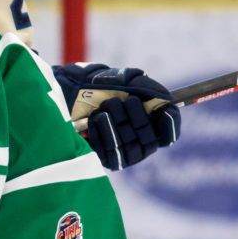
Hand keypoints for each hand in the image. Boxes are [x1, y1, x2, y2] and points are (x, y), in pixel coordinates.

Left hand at [53, 63, 180, 170]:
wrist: (67, 91)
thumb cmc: (98, 86)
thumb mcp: (123, 79)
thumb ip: (145, 86)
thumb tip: (165, 99)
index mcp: (148, 121)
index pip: (168, 133)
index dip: (170, 125)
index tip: (164, 112)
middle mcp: (137, 140)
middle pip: (150, 140)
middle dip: (137, 118)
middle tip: (120, 102)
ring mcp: (121, 151)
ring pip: (131, 149)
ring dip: (118, 124)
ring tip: (105, 107)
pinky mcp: (103, 159)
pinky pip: (111, 155)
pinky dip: (103, 134)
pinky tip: (95, 120)